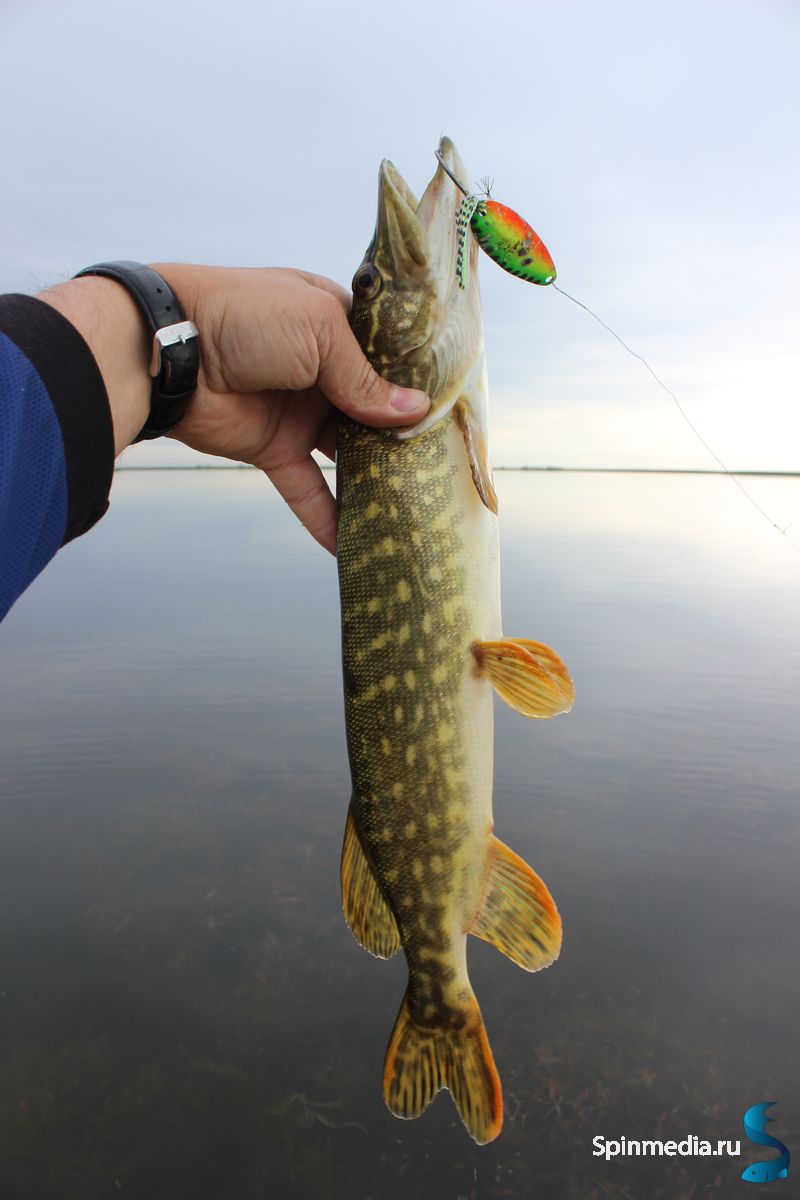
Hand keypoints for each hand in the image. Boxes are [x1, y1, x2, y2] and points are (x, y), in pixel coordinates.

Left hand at [153, 265, 428, 553]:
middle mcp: (322, 370)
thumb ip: (365, 379)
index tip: (453, 415)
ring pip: (346, 454)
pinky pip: (307, 490)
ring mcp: (299, 412)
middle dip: (404, 439)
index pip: (388, 360)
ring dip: (375, 479)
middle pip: (374, 412)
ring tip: (414, 507)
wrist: (171, 350)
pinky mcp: (272, 449)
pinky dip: (326, 518)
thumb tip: (414, 413)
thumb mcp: (319, 330)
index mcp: (336, 327)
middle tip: (444, 470)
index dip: (417, 386)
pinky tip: (354, 546)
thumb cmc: (245, 316)